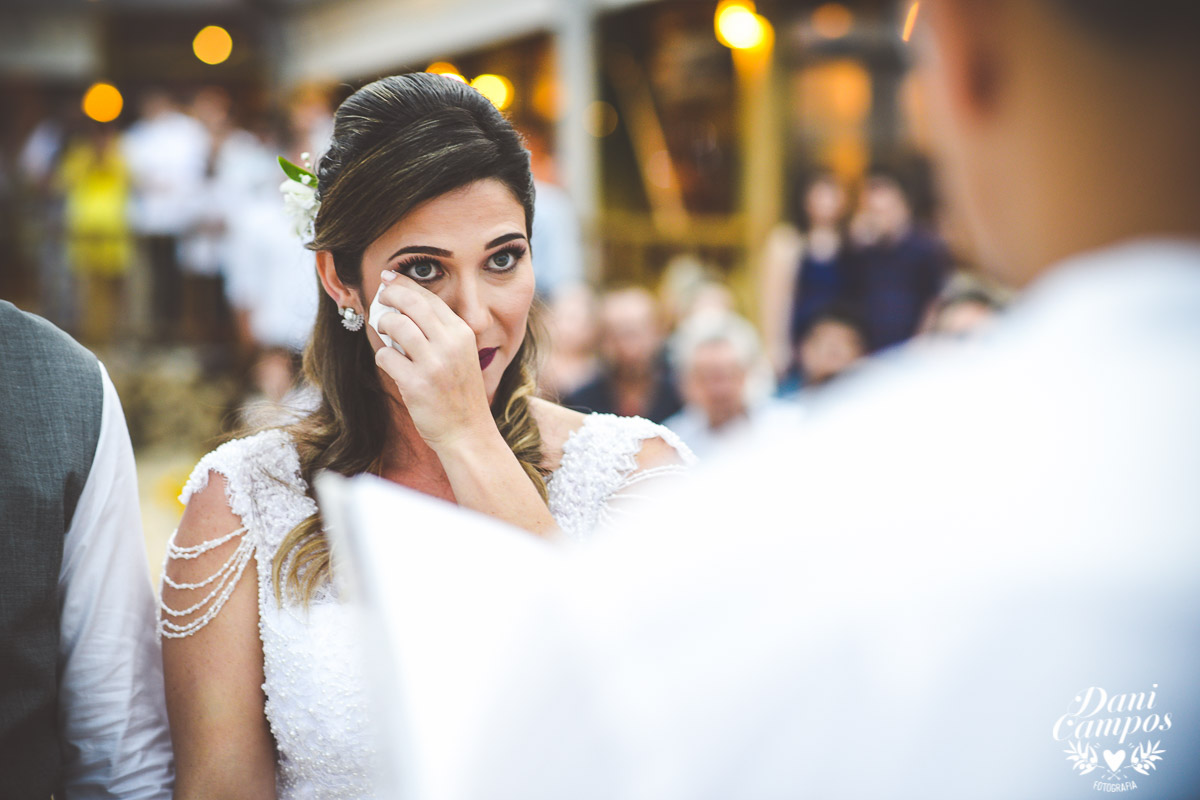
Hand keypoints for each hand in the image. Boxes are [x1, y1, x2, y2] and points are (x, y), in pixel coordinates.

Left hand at [372, 273, 494, 450]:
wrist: (468, 432)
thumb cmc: (460, 394)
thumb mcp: (460, 356)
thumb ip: (439, 333)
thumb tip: (404, 308)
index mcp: (462, 333)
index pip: (429, 298)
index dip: (405, 284)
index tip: (389, 279)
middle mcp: (450, 344)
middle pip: (411, 304)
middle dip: (389, 295)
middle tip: (379, 297)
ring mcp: (433, 364)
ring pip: (396, 326)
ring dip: (383, 325)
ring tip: (383, 330)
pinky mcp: (416, 384)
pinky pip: (386, 357)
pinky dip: (383, 357)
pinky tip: (390, 363)